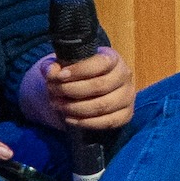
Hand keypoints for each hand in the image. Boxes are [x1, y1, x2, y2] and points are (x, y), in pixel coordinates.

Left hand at [21, 39, 138, 132]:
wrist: (87, 90)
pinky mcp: (126, 114)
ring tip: (59, 106)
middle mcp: (125, 75)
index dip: (80, 70)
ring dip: (76, 108)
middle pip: (100, 86)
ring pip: (103, 105)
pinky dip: (86, 123)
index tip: (60, 76)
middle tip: (54, 93)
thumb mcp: (62, 66)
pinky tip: (70, 119)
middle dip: (72, 91)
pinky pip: (108, 122)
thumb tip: (51, 72)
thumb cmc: (76, 74)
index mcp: (112, 58)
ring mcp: (128, 96)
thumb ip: (52, 66)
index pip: (101, 63)